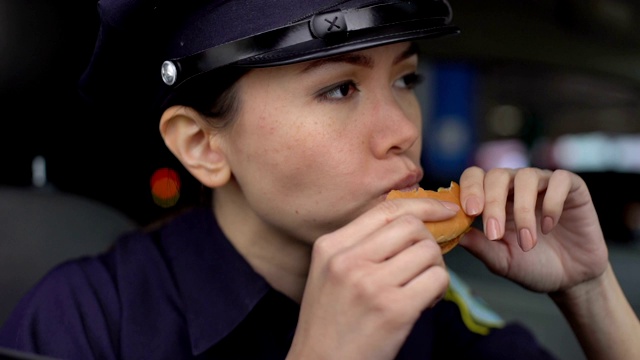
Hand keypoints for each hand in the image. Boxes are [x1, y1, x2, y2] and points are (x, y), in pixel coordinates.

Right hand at [288, 197, 455, 359]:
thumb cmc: (330, 322)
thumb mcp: (330, 273)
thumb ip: (359, 246)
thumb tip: (411, 222)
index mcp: (330, 246)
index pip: (385, 209)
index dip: (423, 205)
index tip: (444, 210)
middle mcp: (347, 260)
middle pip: (411, 226)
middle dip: (428, 242)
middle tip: (424, 264)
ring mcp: (370, 284)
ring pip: (428, 252)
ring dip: (434, 268)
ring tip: (421, 288)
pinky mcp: (394, 309)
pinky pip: (437, 279)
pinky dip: (439, 290)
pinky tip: (424, 303)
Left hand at [457, 166, 608, 293]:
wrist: (571, 279)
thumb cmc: (532, 266)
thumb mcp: (501, 260)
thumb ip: (479, 246)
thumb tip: (454, 234)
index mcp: (493, 198)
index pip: (475, 177)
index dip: (470, 189)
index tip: (470, 212)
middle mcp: (516, 186)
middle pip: (497, 175)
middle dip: (492, 203)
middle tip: (494, 233)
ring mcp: (543, 184)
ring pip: (526, 176)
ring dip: (523, 211)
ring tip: (527, 243)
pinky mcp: (572, 188)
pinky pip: (560, 180)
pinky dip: (553, 203)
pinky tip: (549, 226)